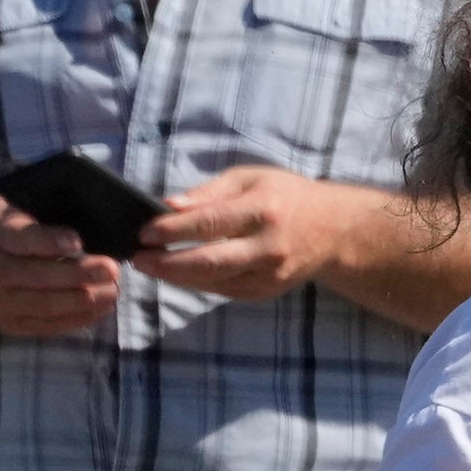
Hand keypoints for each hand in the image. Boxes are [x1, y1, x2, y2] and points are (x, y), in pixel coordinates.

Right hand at [0, 196, 121, 337]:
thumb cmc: (5, 239)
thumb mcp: (11, 216)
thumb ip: (36, 210)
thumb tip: (79, 195)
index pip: (22, 240)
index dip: (49, 241)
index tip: (78, 240)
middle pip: (38, 276)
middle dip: (78, 274)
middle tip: (111, 268)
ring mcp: (3, 303)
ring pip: (45, 304)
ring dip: (83, 300)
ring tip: (113, 290)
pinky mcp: (14, 324)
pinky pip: (49, 326)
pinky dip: (79, 319)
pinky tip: (103, 307)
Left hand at [131, 163, 374, 302]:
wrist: (333, 230)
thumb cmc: (285, 196)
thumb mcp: (250, 179)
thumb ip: (209, 193)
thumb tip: (169, 206)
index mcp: (262, 210)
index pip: (209, 223)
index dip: (172, 230)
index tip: (144, 232)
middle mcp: (268, 246)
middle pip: (209, 261)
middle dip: (167, 263)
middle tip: (137, 259)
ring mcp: (269, 273)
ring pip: (213, 281)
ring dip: (176, 276)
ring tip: (150, 266)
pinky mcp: (267, 290)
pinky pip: (223, 289)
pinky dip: (197, 282)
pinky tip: (178, 273)